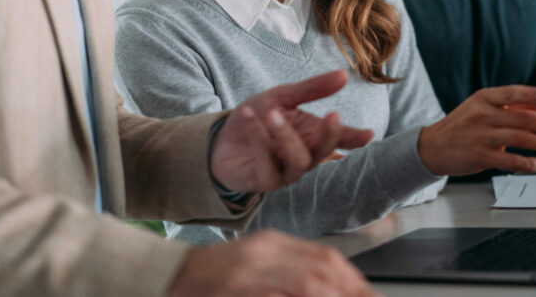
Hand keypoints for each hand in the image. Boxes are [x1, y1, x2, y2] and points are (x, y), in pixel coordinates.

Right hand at [167, 230, 377, 296]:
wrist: (168, 274)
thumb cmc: (212, 276)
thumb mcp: (256, 264)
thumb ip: (289, 271)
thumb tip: (325, 284)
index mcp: (273, 243)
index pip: (325, 257)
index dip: (352, 279)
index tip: (367, 292)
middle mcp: (266, 252)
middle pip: (322, 267)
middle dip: (352, 288)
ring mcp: (251, 271)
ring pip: (305, 282)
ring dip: (331, 294)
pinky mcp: (237, 287)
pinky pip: (275, 295)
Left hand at [210, 70, 373, 192]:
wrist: (220, 138)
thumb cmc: (257, 118)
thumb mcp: (283, 96)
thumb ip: (312, 89)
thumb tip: (344, 75)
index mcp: (312, 135)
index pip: (340, 138)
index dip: (355, 137)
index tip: (370, 133)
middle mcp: (304, 156)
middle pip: (324, 152)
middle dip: (331, 136)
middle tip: (334, 116)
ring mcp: (285, 172)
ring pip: (298, 161)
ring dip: (286, 137)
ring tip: (273, 114)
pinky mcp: (263, 181)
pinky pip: (267, 165)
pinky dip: (258, 138)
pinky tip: (248, 115)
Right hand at [416, 85, 535, 175]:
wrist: (432, 147)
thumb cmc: (462, 125)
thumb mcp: (482, 108)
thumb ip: (512, 105)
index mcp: (484, 98)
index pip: (510, 93)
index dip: (529, 95)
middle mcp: (482, 115)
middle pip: (522, 118)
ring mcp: (481, 136)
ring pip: (519, 138)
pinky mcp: (479, 156)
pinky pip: (507, 160)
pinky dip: (526, 163)